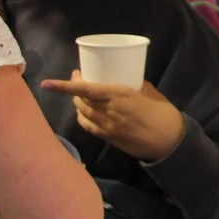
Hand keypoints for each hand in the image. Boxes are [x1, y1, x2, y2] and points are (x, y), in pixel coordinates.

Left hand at [40, 74, 185, 162]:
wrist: (170, 142)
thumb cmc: (164, 114)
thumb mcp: (151, 93)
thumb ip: (135, 85)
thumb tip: (125, 76)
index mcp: (121, 96)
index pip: (87, 90)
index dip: (65, 86)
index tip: (48, 82)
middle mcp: (110, 111)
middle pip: (81, 100)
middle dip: (72, 89)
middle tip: (77, 78)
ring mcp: (108, 127)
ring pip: (83, 113)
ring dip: (77, 103)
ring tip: (79, 94)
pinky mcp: (109, 138)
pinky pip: (88, 127)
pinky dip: (82, 118)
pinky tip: (83, 113)